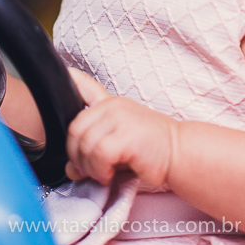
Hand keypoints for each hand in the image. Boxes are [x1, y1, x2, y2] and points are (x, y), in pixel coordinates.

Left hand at [65, 68, 178, 185]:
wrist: (179, 153)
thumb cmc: (148, 150)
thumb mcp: (117, 142)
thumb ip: (92, 151)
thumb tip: (71, 168)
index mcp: (110, 104)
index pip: (84, 86)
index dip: (70, 78)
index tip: (65, 71)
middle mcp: (113, 106)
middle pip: (75, 130)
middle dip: (77, 156)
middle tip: (91, 168)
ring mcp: (120, 118)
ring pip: (84, 145)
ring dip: (89, 167)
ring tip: (104, 173)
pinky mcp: (127, 136)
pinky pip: (99, 154)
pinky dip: (100, 170)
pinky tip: (110, 174)